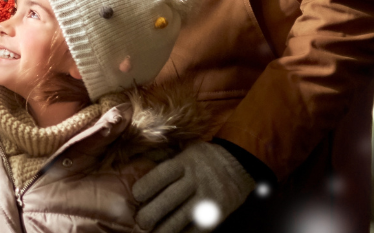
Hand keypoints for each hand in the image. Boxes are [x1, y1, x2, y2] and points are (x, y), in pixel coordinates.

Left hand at [133, 142, 255, 232]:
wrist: (239, 164)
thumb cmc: (202, 157)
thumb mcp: (184, 148)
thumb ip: (162, 155)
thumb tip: (135, 160)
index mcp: (185, 162)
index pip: (163, 174)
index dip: (147, 185)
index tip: (135, 195)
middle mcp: (196, 179)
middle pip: (171, 198)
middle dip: (152, 212)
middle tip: (140, 222)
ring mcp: (208, 197)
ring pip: (184, 217)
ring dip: (166, 229)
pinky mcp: (218, 213)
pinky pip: (199, 228)